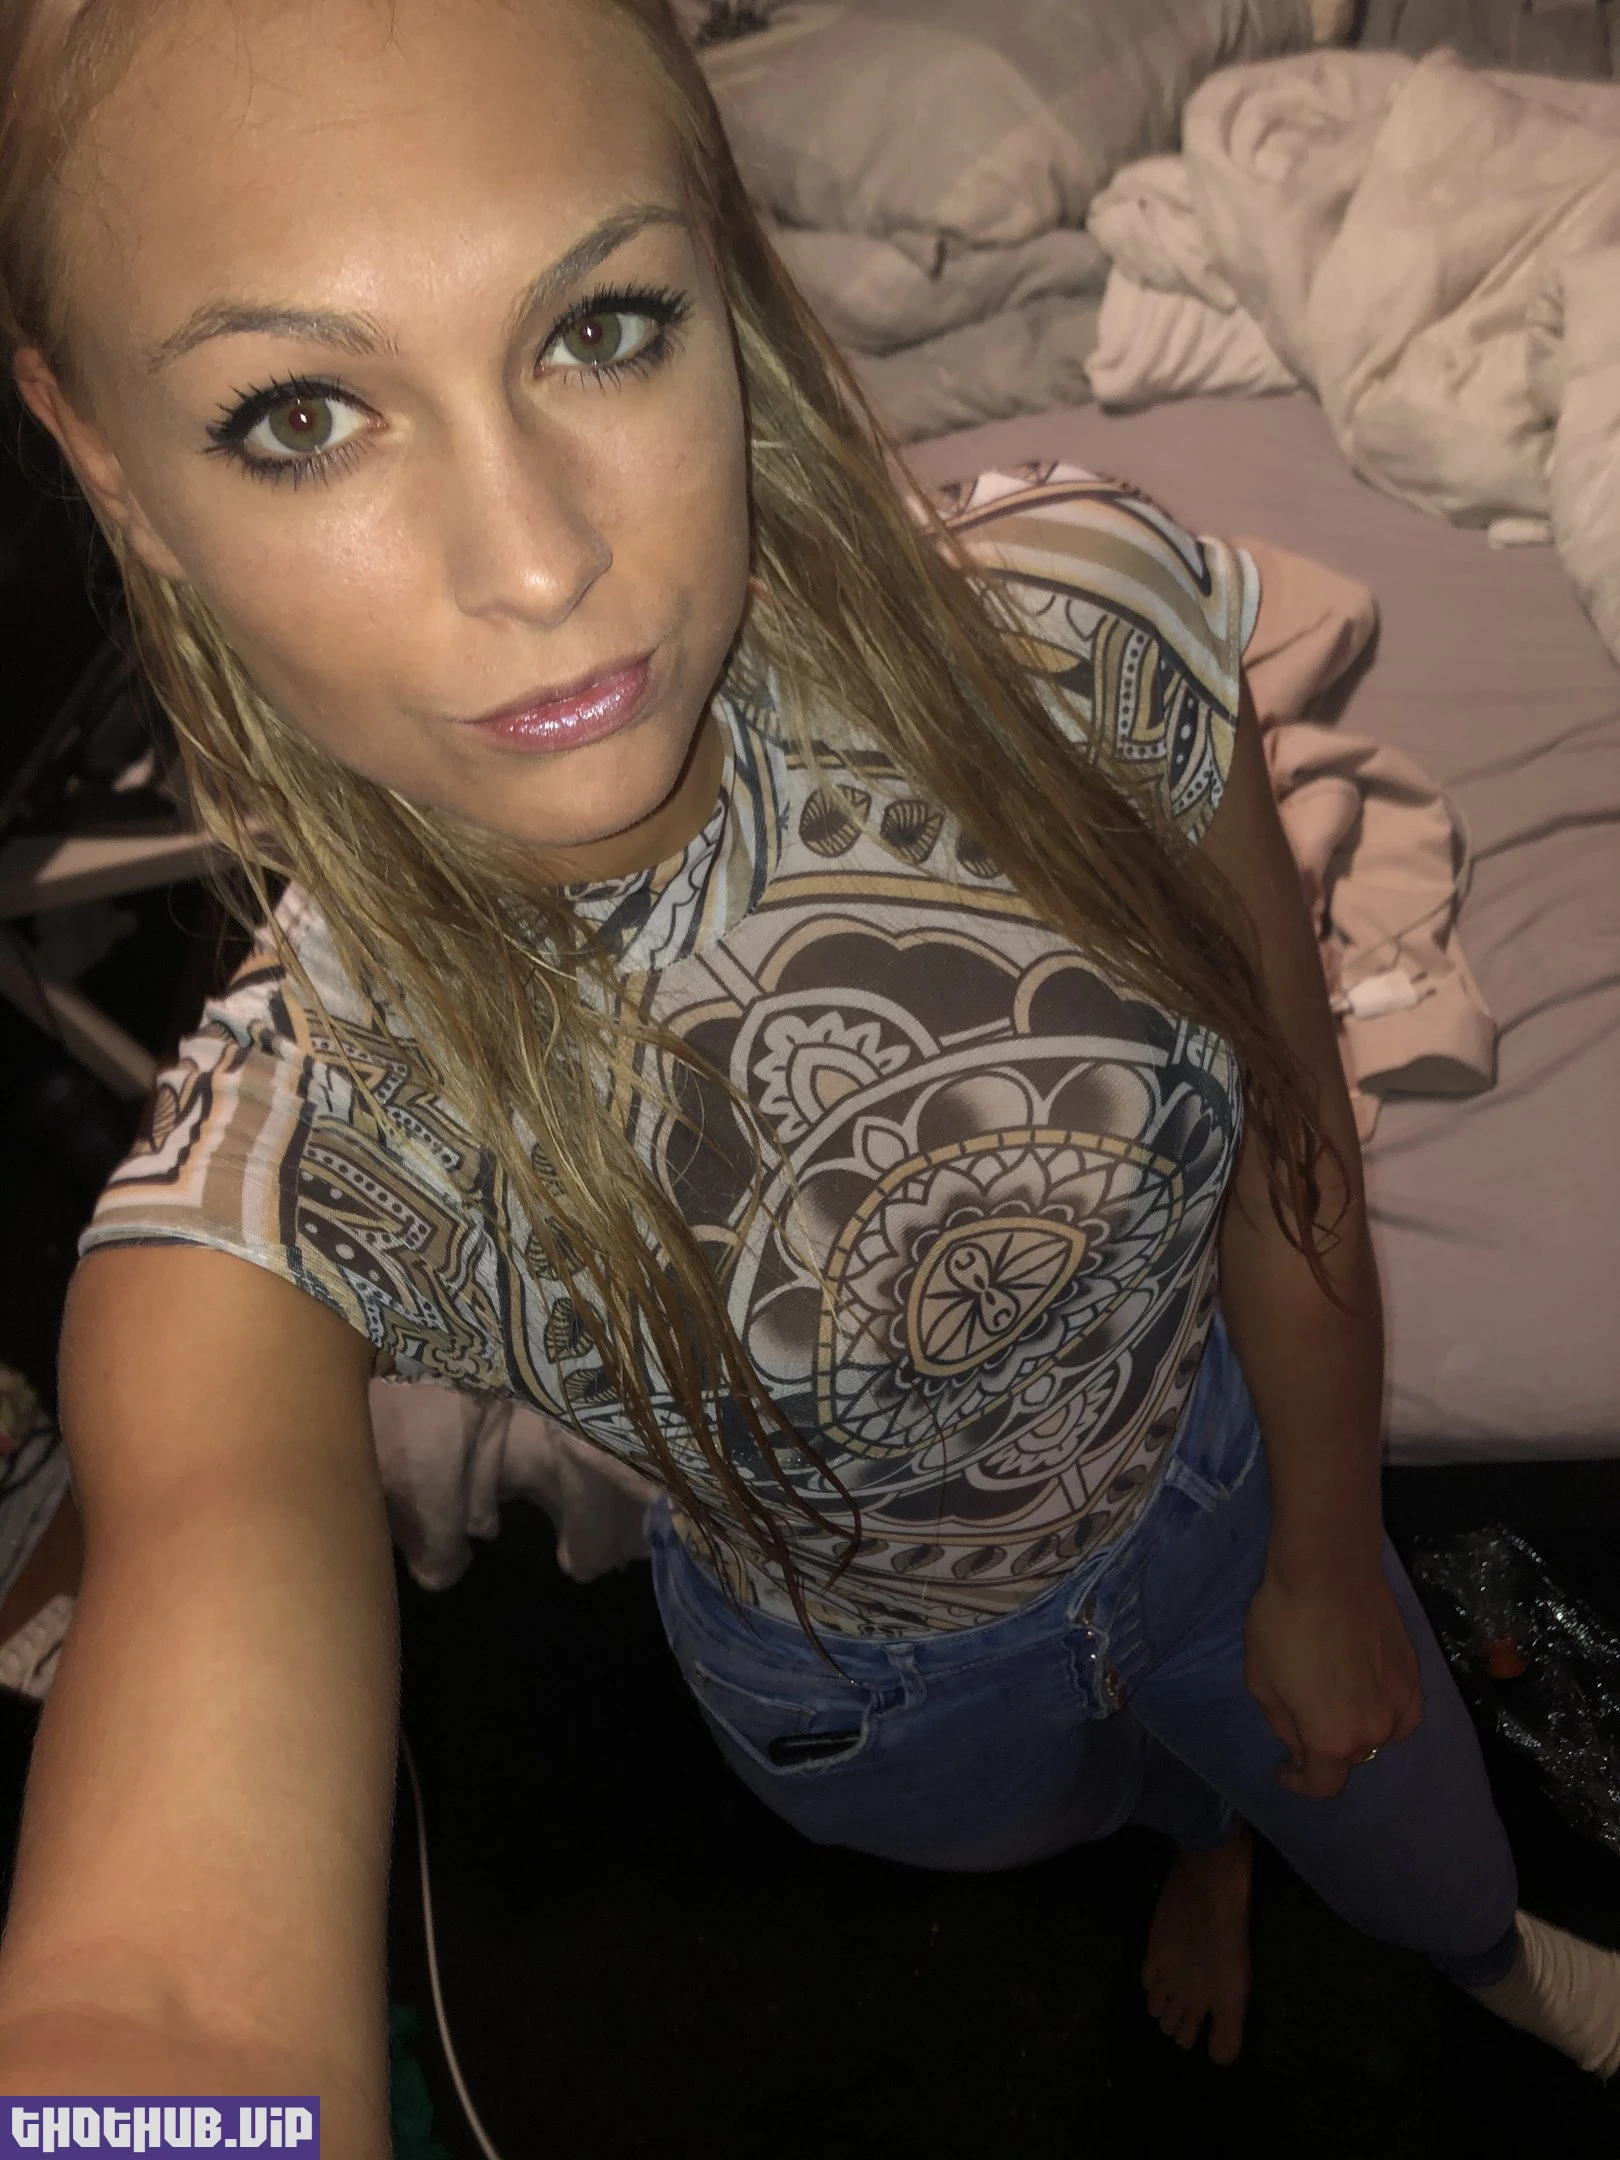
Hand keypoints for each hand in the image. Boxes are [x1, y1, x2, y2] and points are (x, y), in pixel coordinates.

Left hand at [1243, 1568, 1423, 1799]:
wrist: (1329, 1571)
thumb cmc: (1284, 1624)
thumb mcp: (1261, 1681)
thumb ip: (1284, 1724)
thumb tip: (1302, 1742)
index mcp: (1332, 1738)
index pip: (1322, 1783)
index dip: (1299, 1782)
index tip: (1284, 1770)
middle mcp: (1375, 1731)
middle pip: (1348, 1755)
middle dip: (1323, 1745)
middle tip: (1302, 1716)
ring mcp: (1401, 1703)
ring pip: (1377, 1732)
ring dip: (1355, 1725)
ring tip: (1334, 1697)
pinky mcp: (1415, 1675)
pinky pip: (1399, 1709)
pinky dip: (1382, 1708)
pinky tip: (1366, 1688)